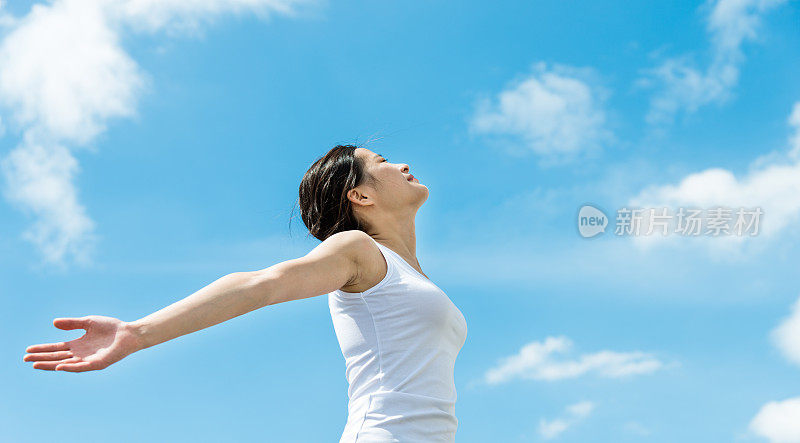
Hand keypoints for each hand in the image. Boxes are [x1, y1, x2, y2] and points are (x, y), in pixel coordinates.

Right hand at [23, 315, 142, 371]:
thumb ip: (72, 323)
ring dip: (50, 365)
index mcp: (78, 344)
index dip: (42, 349)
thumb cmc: (111, 327)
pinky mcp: (97, 363)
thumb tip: (54, 323)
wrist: (129, 333)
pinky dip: (70, 367)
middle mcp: (80, 354)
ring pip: (65, 364)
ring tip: (35, 364)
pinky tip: (59, 366)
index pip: (56, 348)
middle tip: (25, 359)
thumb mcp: (88, 322)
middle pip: (57, 357)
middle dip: (41, 358)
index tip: (28, 350)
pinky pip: (81, 367)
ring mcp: (88, 360)